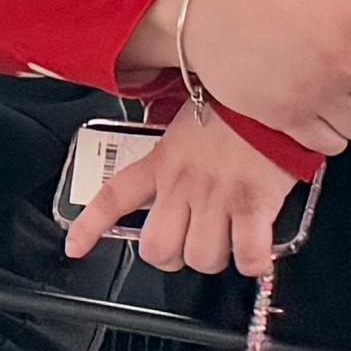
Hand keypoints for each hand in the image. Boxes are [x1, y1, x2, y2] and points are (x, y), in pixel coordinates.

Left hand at [66, 97, 297, 276]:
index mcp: (163, 161)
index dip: (90, 227)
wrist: (275, 87)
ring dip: (214, 259)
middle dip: (170, 257)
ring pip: (200, 258)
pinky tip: (256, 254)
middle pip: (157, 248)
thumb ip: (174, 145)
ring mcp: (218, 197)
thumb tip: (171, 152)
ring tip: (226, 243)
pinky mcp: (254, 205)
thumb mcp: (189, 118)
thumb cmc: (238, 103)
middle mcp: (184, 184)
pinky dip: (253, 263)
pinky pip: (247, 254)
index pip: (114, 197)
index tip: (74, 247)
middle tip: (186, 245)